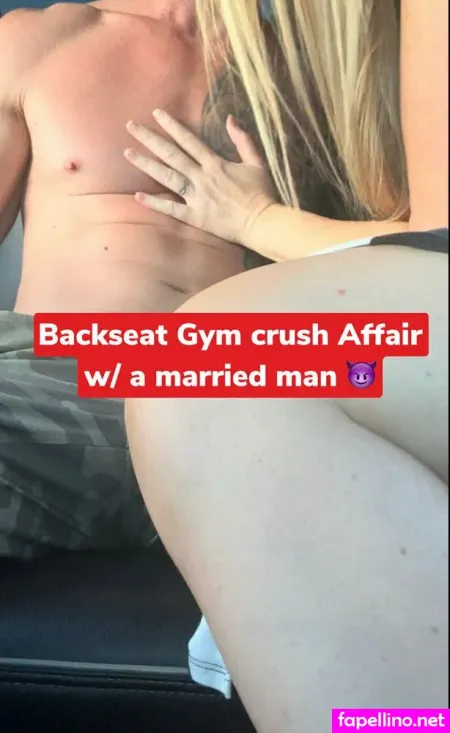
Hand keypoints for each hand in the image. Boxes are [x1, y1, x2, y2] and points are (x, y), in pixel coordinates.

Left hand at [124, 110, 275, 244]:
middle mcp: (202, 178)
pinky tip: (138, 196)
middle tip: (131, 127)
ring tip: (128, 153)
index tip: (156, 114)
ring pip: (167, 177)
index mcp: (215, 164)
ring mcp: (197, 198)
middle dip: (150, 139)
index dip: (171, 126)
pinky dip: (155, 203)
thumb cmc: (261, 193)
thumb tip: (230, 118)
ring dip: (147, 165)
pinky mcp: (196, 217)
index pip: (188, 140)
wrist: (261, 222)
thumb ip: (243, 139)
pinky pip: (171, 209)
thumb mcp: (257, 161)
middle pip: (171, 155)